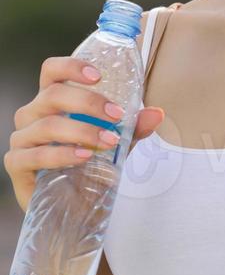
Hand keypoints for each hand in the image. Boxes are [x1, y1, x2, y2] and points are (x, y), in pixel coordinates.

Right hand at [4, 57, 164, 212]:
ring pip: (47, 125)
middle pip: (53, 95)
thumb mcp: (116, 143)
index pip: (52, 71)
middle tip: (116, 115)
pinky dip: (63, 154)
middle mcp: (33, 114)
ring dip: (83, 131)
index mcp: (52, 100)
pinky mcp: (17, 164)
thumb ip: (133, 128)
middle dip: (88, 102)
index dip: (72, 67)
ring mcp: (22, 139)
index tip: (98, 75)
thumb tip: (157, 113)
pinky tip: (84, 157)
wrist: (73, 208)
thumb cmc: (88, 166)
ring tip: (108, 141)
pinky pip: (36, 155)